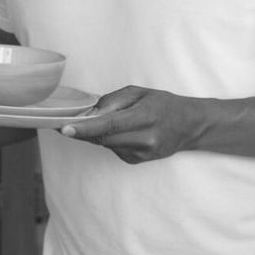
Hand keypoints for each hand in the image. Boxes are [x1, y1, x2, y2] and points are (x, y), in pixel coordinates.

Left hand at [57, 86, 204, 163]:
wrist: (190, 126)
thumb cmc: (164, 105)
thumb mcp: (141, 93)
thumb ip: (114, 101)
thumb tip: (90, 113)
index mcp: (146, 117)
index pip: (110, 125)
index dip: (85, 128)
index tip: (65, 129)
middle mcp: (145, 139)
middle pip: (103, 137)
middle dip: (86, 129)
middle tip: (74, 121)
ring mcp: (141, 153)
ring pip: (105, 144)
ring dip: (99, 133)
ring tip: (114, 122)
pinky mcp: (137, 161)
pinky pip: (113, 149)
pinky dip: (111, 140)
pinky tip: (124, 132)